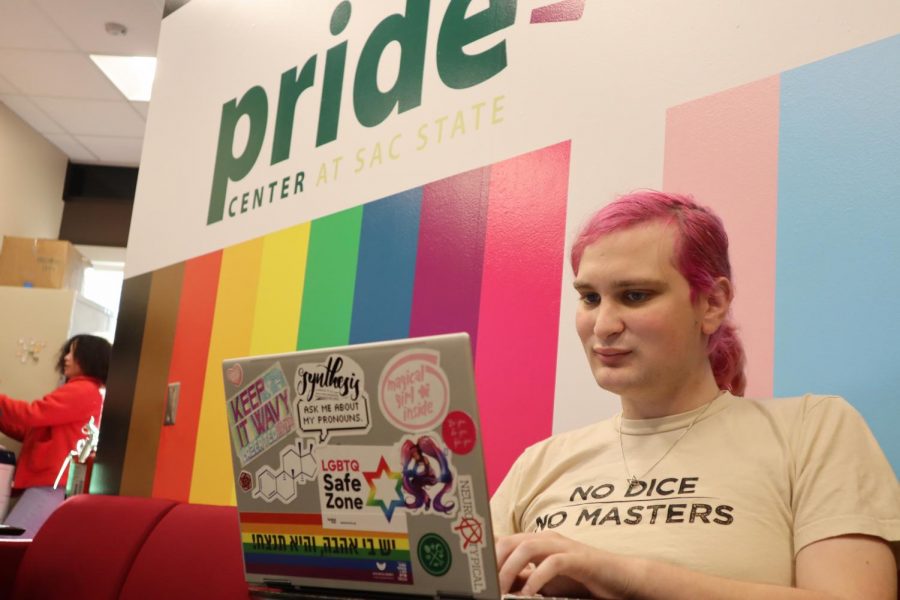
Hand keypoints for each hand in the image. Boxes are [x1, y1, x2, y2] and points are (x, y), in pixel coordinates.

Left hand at [495, 531, 640, 598]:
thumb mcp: (546, 581)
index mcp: (536, 542)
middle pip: (509, 541)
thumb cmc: (581, 580)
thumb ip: (523, 578)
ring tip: (501, 590)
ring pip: (527, 547)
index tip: (471, 572)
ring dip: (510, 569)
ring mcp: (563, 546)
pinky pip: (553, 563)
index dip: (484, 553)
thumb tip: (497, 585)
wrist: (620, 579)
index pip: (502, 540)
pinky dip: (537, 578)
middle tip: (485, 586)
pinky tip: (530, 594)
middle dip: (493, 563)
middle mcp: (547, 539)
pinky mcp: (579, 558)